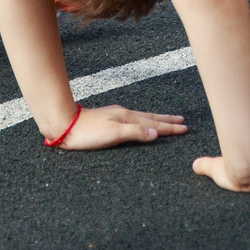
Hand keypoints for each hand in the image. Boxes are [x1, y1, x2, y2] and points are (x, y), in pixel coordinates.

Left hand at [52, 105, 189, 149]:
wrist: (64, 124)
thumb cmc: (88, 132)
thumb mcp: (113, 134)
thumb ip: (135, 132)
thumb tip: (156, 133)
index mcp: (127, 117)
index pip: (154, 124)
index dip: (169, 127)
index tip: (184, 128)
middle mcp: (124, 114)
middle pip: (151, 118)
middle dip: (167, 121)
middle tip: (183, 122)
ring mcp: (116, 116)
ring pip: (142, 117)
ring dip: (157, 119)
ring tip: (167, 120)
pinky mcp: (109, 120)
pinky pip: (134, 119)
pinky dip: (144, 121)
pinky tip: (140, 122)